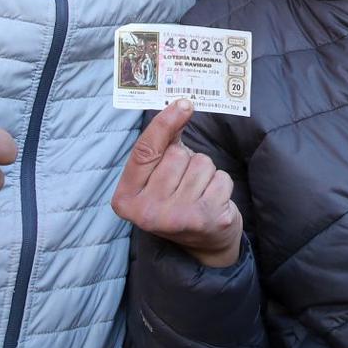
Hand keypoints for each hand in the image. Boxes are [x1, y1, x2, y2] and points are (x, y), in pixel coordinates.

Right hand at [111, 100, 242, 267]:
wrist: (204, 243)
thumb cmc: (176, 199)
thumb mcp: (157, 175)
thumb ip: (162, 143)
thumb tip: (181, 106)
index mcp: (127, 199)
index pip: (144, 151)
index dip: (164, 124)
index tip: (183, 103)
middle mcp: (147, 212)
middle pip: (177, 155)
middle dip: (187, 160)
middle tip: (185, 183)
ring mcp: (177, 217)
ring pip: (201, 164)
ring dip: (205, 173)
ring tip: (199, 192)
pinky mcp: (206, 218)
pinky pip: (221, 178)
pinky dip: (221, 184)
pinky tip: (212, 200)